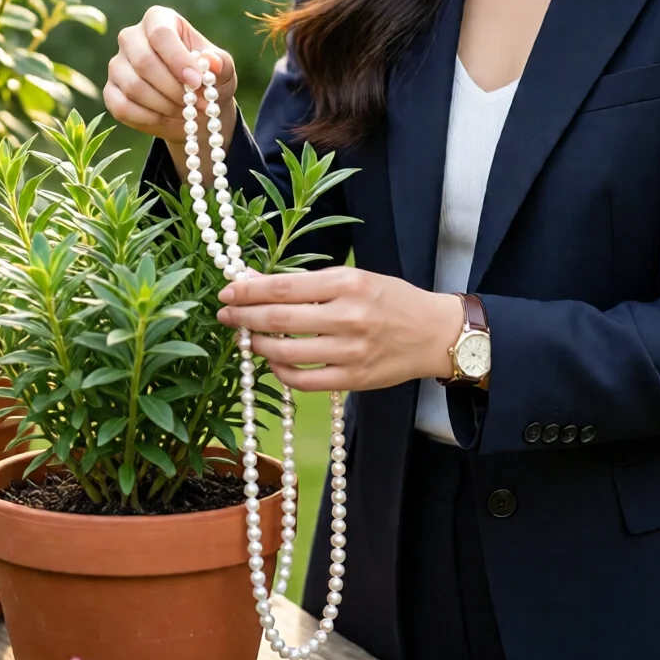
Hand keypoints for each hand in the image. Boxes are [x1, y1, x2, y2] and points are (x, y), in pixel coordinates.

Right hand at [104, 6, 236, 147]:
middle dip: (173, 88)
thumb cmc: (208, 79)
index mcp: (159, 19)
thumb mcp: (222, 70)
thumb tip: (211, 62)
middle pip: (144, 61)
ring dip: (165, 105)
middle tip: (195, 104)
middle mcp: (132, 37)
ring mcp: (117, 64)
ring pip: (134, 87)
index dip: (178, 59)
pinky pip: (122, 107)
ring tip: (186, 111)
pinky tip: (167, 118)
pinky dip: (148, 118)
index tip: (197, 82)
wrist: (194, 106)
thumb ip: (220, 63)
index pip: (160, 33)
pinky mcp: (110, 91)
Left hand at [216, 267, 464, 392]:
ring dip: (258, 345)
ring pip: (287, 353)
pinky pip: (304, 381)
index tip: (227, 292)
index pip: (284, 287)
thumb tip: (257, 283)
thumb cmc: (392, 300)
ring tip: (247, 338)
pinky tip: (274, 361)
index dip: (249, 291)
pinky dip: (281, 372)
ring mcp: (351, 351)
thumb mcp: (354, 278)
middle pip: (279, 320)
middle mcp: (348, 316)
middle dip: (244, 317)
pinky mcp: (353, 379)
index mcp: (348, 283)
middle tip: (224, 315)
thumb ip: (309, 283)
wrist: (434, 333)